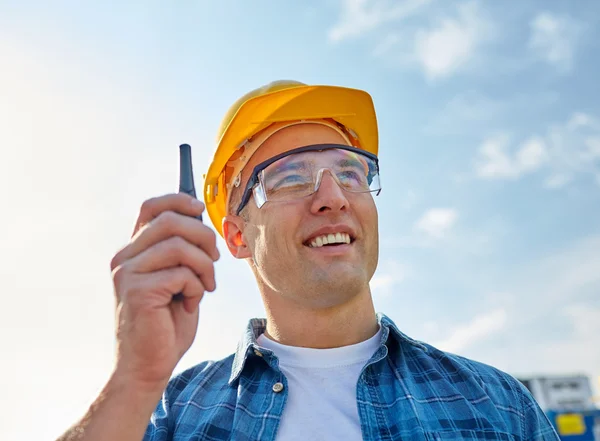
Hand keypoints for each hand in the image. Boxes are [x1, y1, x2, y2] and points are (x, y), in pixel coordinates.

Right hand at [109, 193, 219, 389]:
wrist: (147, 366)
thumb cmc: (166, 323)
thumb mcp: (178, 280)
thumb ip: (182, 253)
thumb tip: (202, 221)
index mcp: (134, 251)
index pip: (151, 207)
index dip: (178, 200)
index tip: (200, 209)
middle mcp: (125, 257)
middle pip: (170, 220)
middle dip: (203, 236)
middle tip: (214, 259)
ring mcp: (128, 273)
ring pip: (180, 245)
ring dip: (204, 266)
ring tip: (205, 287)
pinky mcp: (137, 290)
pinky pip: (182, 273)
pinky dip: (197, 287)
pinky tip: (190, 304)